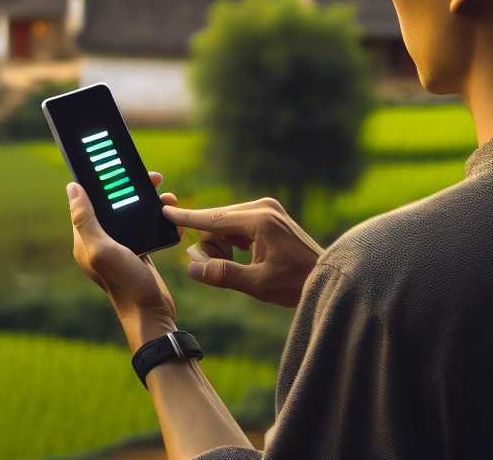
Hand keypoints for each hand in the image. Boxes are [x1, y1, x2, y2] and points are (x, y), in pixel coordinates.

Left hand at [68, 171, 179, 349]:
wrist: (151, 314)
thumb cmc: (125, 284)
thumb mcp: (102, 249)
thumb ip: (85, 219)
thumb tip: (72, 188)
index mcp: (85, 240)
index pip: (89, 201)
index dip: (103, 182)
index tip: (118, 166)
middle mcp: (100, 242)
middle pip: (113, 204)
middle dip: (131, 188)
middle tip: (153, 177)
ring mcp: (120, 248)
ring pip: (131, 214)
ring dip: (149, 202)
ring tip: (166, 194)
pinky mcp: (138, 253)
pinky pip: (145, 227)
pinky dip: (158, 219)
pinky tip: (170, 215)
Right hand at [162, 197, 324, 307]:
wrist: (327, 276)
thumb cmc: (296, 283)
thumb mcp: (258, 284)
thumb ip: (223, 274)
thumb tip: (192, 268)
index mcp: (260, 220)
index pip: (213, 218)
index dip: (187, 218)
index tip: (165, 209)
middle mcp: (263, 207)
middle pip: (216, 221)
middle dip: (211, 245)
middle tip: (216, 267)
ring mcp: (267, 208)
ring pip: (224, 223)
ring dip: (221, 244)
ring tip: (238, 265)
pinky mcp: (269, 214)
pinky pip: (236, 224)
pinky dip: (232, 240)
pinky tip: (245, 256)